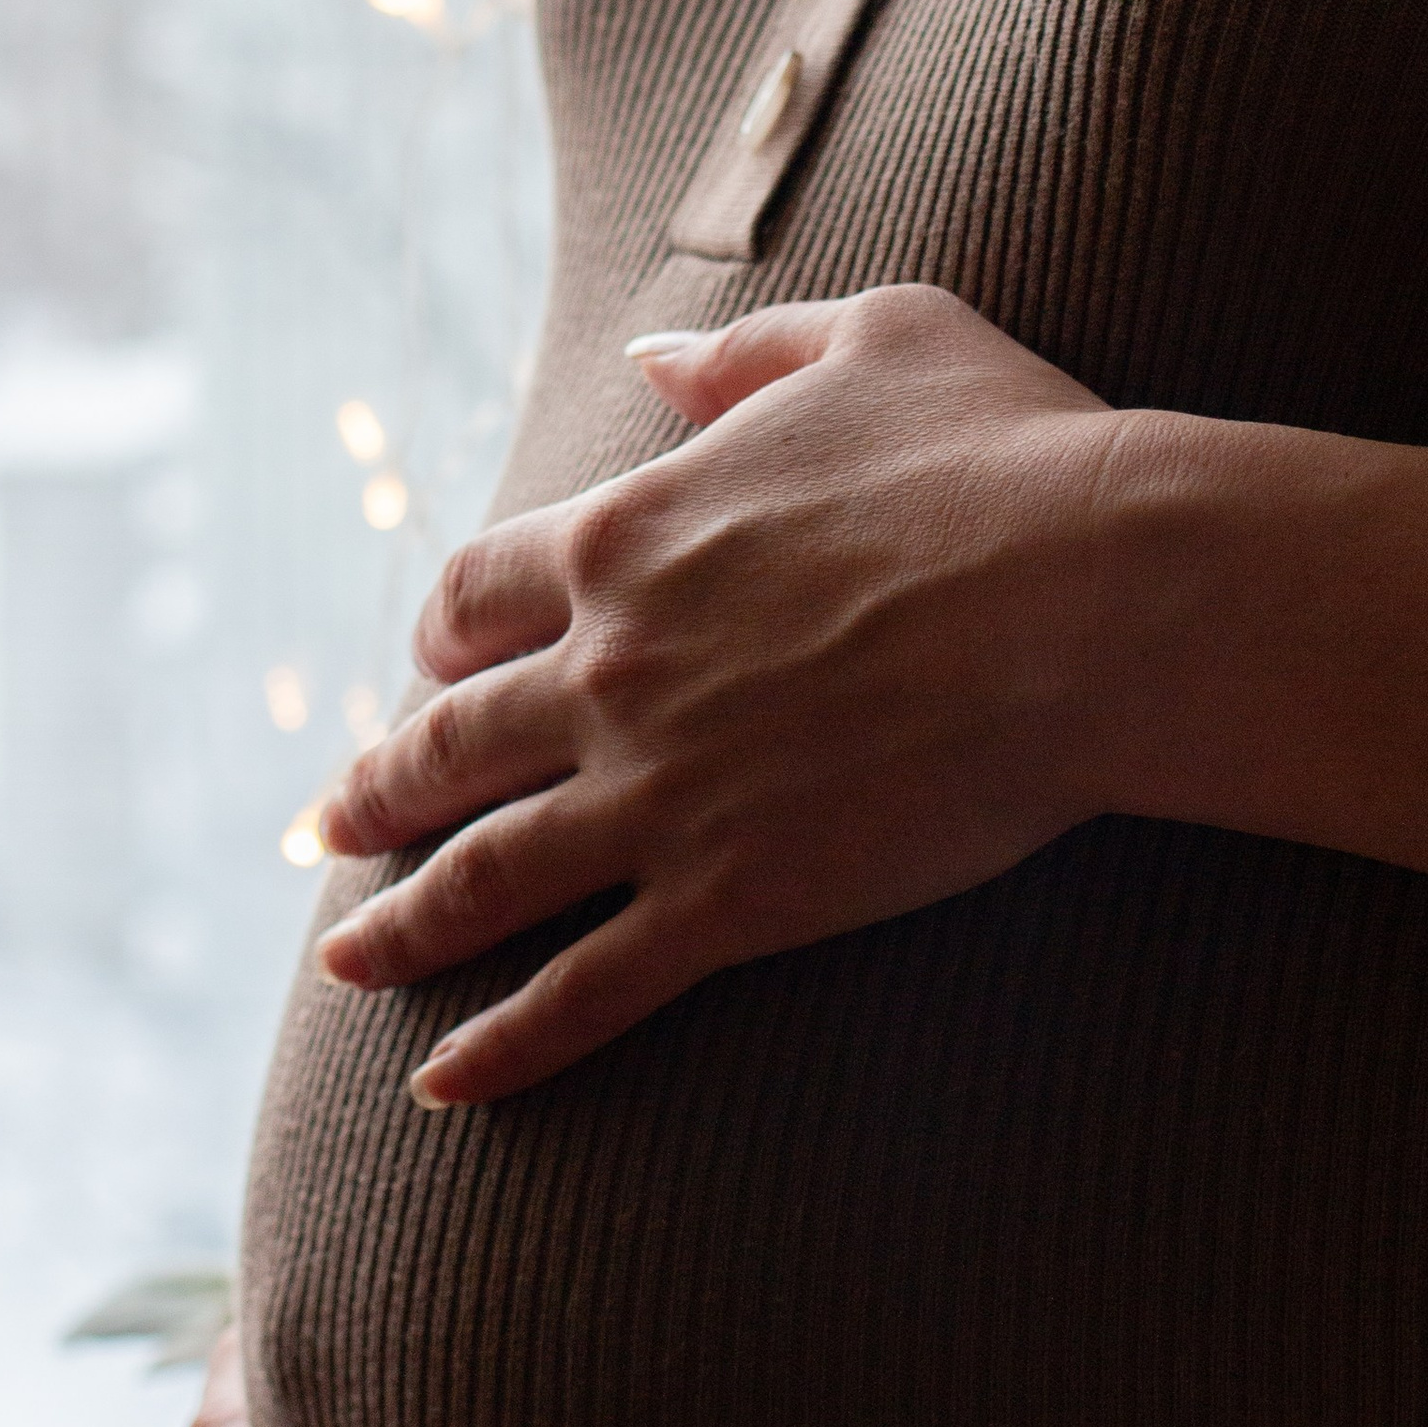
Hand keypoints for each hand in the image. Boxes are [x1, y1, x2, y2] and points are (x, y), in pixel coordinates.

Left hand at [318, 287, 1138, 1104]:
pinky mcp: (730, 901)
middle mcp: (611, 671)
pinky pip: (585, 989)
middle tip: (329, 828)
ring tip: (344, 962)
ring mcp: (660, 795)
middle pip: (449, 742)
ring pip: (488, 874)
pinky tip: (442, 1086)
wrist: (1098, 599)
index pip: (478, 594)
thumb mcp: (874, 340)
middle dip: (378, 789)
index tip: (430, 665)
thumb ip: (745, 352)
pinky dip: (505, 1042)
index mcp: (628, 538)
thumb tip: (652, 356)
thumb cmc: (1009, 455)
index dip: (443, 635)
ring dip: (403, 923)